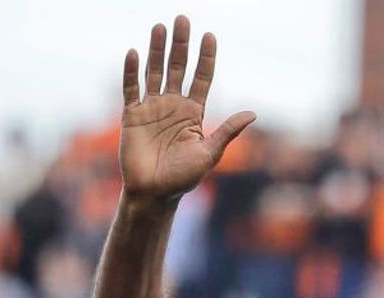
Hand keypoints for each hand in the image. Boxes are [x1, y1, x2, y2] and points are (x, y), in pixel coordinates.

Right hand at [120, 16, 254, 200]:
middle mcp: (173, 105)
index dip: (205, 58)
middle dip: (181, 44)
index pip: (201, 78)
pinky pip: (131, 88)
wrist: (154, 194)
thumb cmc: (183, 178)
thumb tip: (252, 114)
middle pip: (178, 67)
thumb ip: (227, 131)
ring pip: (154, 71)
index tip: (210, 36)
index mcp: (194, 113)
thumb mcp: (210, 153)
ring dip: (156, 50)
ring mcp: (152, 108)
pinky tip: (134, 53)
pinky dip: (131, 71)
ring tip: (160, 27)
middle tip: (183, 19)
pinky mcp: (131, 115)